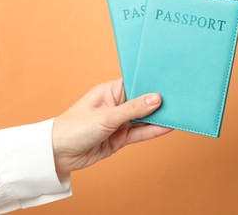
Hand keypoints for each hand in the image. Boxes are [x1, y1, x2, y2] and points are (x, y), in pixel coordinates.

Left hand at [52, 79, 171, 177]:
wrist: (57, 155)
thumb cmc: (74, 128)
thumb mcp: (106, 116)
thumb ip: (133, 109)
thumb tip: (156, 98)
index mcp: (110, 91)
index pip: (135, 84)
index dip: (151, 84)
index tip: (169, 83)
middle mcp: (116, 105)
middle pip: (142, 102)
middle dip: (159, 101)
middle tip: (180, 98)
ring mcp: (119, 122)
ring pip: (143, 118)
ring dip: (158, 117)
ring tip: (179, 113)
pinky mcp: (120, 138)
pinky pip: (140, 133)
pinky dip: (153, 131)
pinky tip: (168, 127)